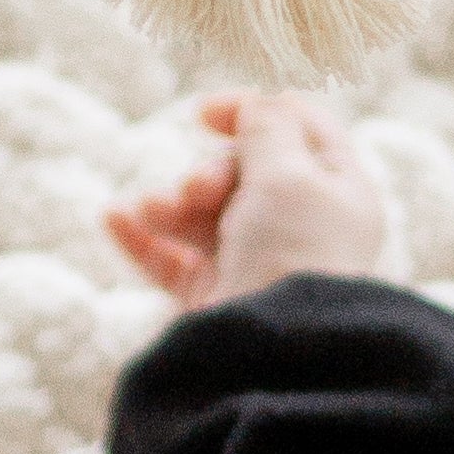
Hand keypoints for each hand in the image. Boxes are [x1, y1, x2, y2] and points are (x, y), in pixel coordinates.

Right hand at [105, 91, 393, 311]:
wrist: (275, 351)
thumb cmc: (294, 254)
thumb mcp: (288, 173)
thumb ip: (268, 129)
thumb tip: (262, 101)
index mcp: (339, 191)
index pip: (300, 130)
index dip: (252, 112)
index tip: (205, 113)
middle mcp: (302, 226)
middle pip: (244, 171)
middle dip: (209, 172)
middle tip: (200, 190)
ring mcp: (258, 262)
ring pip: (204, 213)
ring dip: (171, 202)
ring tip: (154, 210)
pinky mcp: (218, 297)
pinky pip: (174, 258)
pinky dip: (143, 237)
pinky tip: (113, 218)